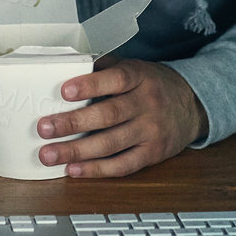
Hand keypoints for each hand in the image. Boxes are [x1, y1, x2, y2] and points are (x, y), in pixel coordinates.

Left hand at [36, 58, 208, 177]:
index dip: (90, 85)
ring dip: (77, 151)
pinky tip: (74, 170)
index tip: (64, 91)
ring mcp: (151, 131)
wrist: (191, 106)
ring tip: (49, 155)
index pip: (115, 79)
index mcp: (140, 77)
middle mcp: (147, 104)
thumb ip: (104, 68)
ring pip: (111, 144)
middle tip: (44, 128)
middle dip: (73, 123)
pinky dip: (97, 170)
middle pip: (109, 115)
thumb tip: (66, 65)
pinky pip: (122, 165)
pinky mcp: (152, 154)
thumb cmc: (151, 85)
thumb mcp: (134, 68)